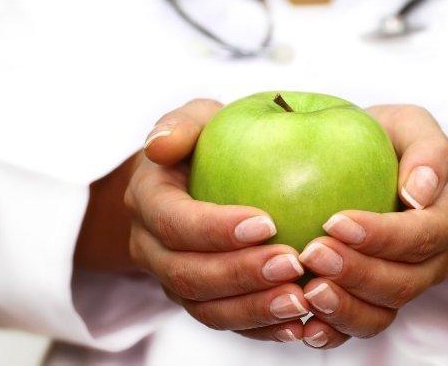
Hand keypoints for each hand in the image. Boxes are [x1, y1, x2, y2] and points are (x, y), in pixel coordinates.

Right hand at [125, 99, 310, 342]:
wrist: (195, 181)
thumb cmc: (206, 144)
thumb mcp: (195, 120)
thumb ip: (180, 124)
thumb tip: (160, 144)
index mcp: (147, 202)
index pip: (173, 222)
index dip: (215, 228)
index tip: (267, 223)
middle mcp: (152, 248)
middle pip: (187, 275)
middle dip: (240, 274)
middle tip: (293, 264)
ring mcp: (174, 280)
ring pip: (206, 309)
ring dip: (254, 309)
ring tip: (300, 301)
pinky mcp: (201, 300)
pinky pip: (227, 323)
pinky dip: (261, 328)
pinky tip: (300, 323)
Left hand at [298, 105, 447, 348]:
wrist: (357, 160)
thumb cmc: (382, 138)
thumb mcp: (409, 124)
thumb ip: (429, 150)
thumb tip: (420, 192)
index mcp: (446, 218)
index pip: (422, 235)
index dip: (382, 236)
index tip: (335, 221)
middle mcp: (430, 259)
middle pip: (403, 282)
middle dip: (357, 273)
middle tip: (311, 254)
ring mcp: (402, 284)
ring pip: (382, 312)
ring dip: (345, 308)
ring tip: (306, 291)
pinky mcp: (373, 301)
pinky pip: (358, 326)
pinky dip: (334, 332)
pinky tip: (305, 325)